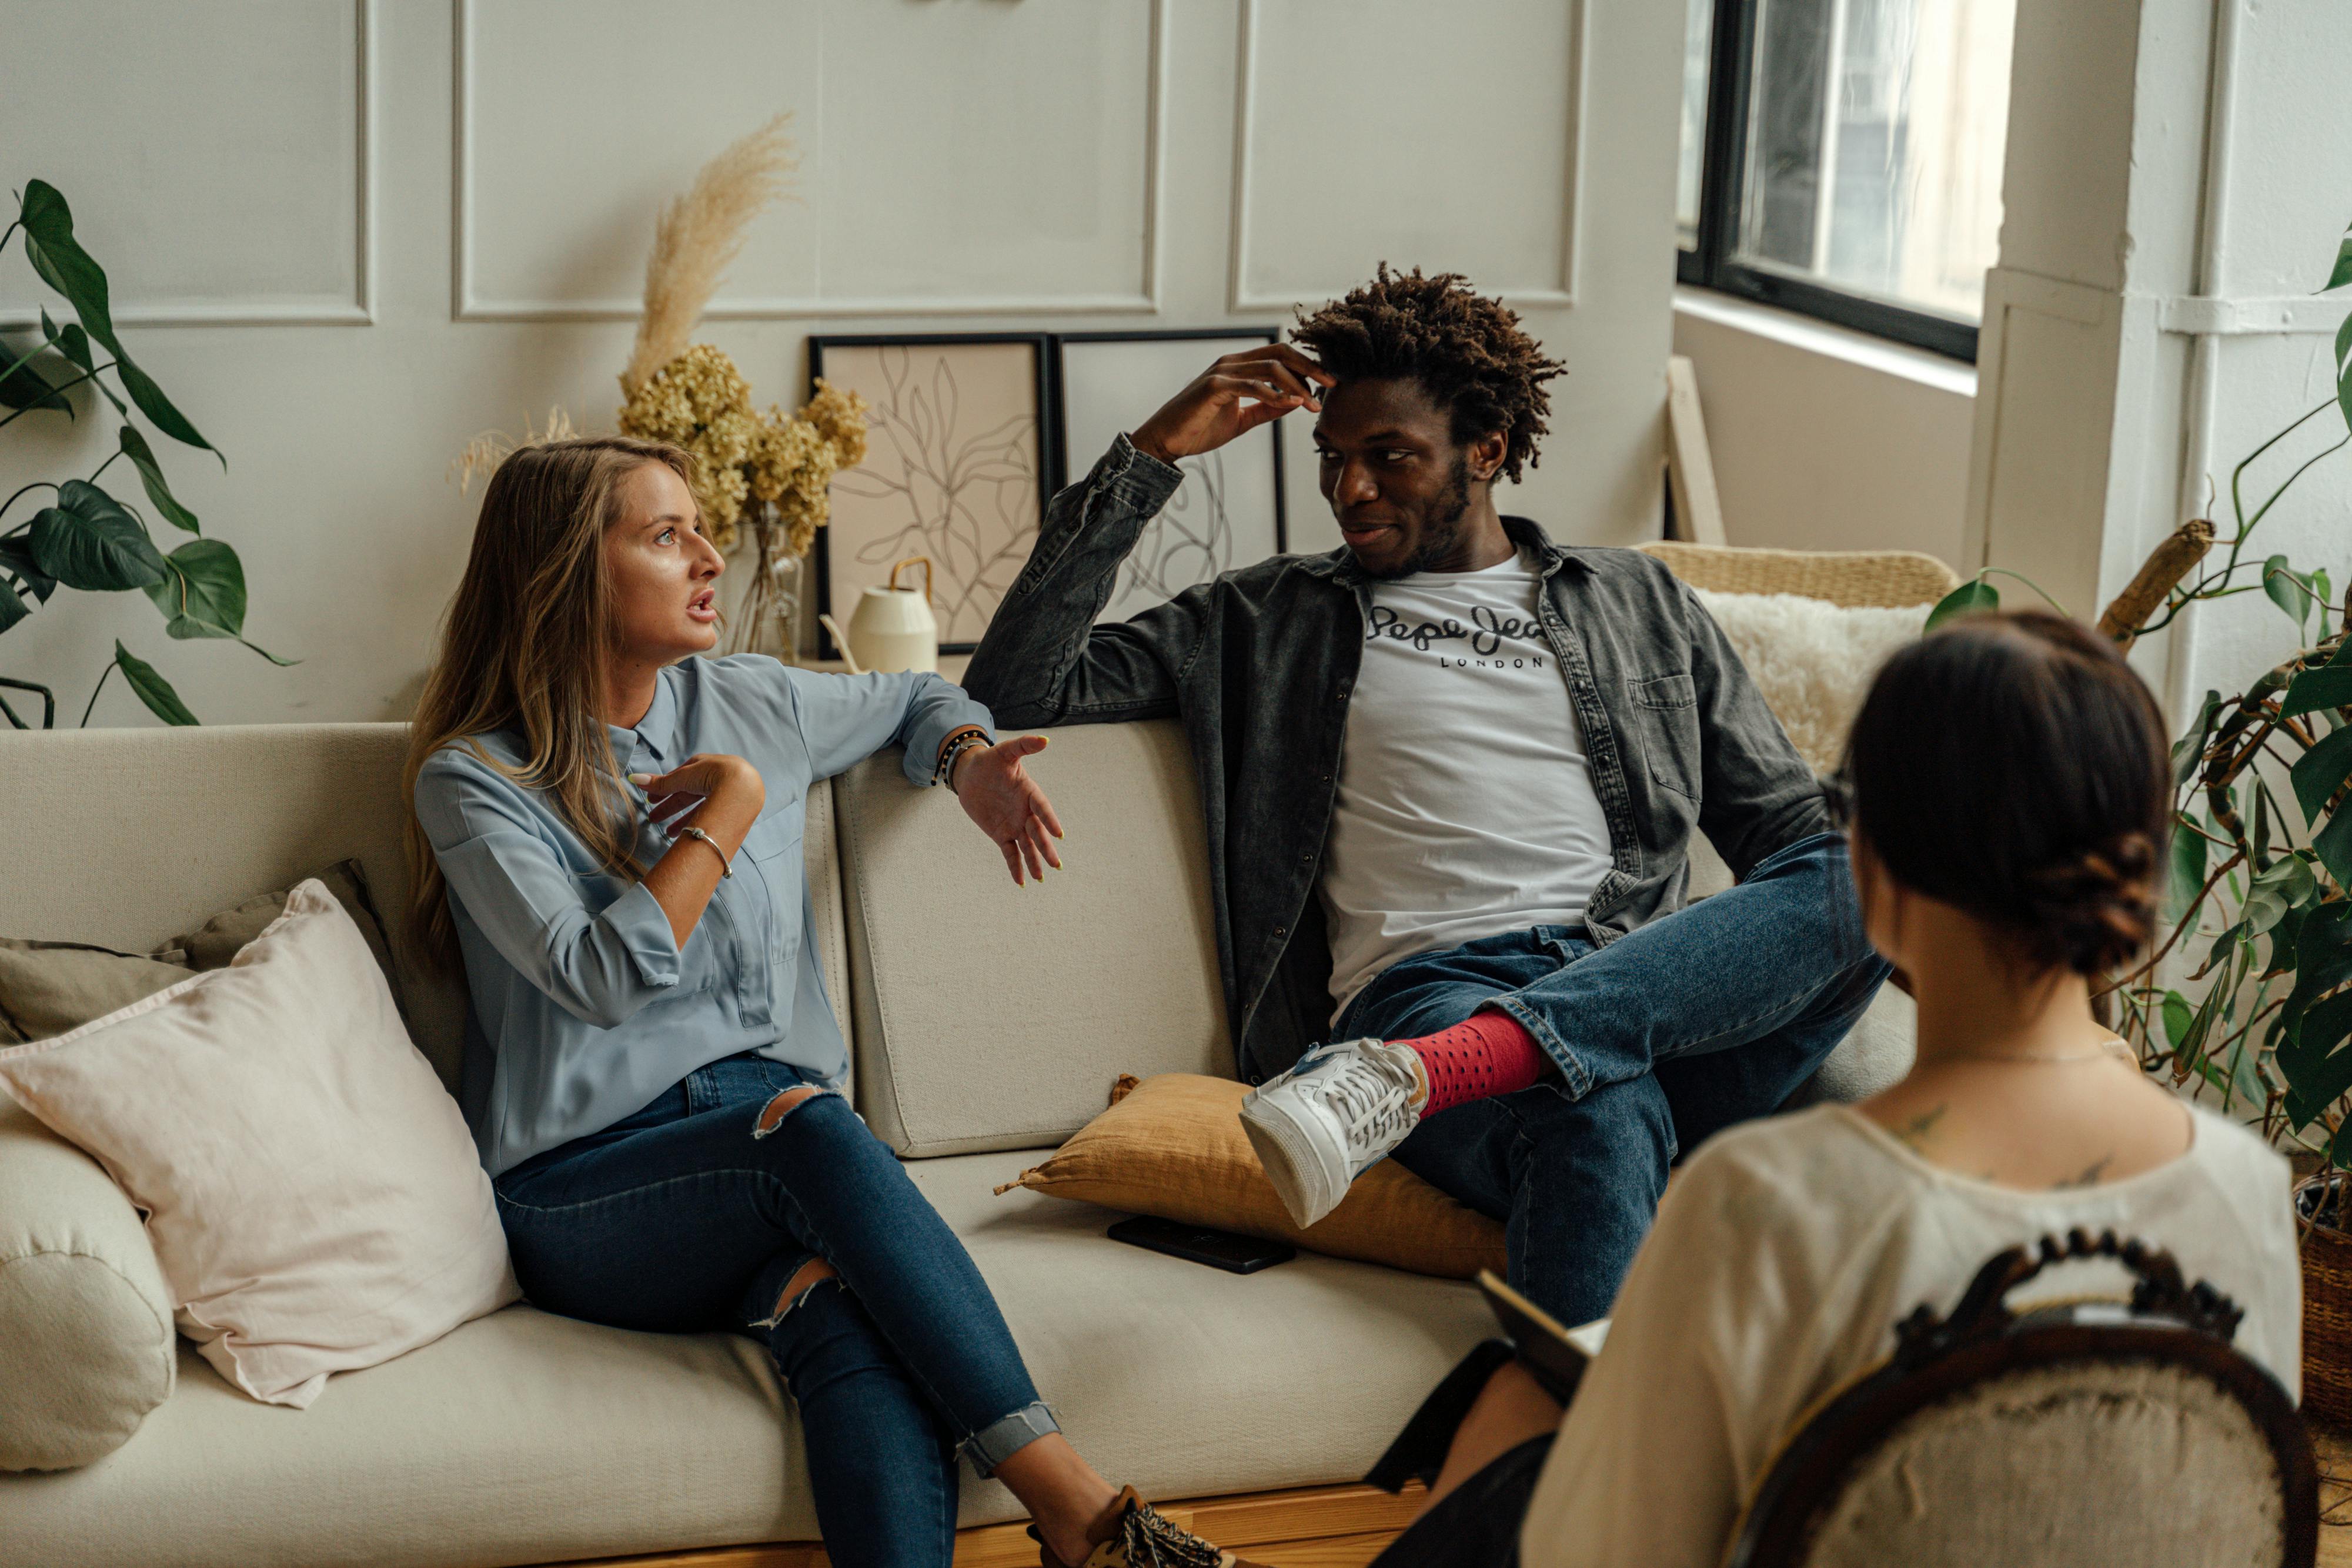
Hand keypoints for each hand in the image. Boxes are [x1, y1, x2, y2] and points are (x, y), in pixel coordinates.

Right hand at [630, 753, 764, 833]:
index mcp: (706, 764)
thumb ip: (661, 783)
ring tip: (667, 833)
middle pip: (688, 793)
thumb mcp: (684, 778)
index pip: (681, 776)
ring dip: (681, 819)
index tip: (651, 799)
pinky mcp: (734, 808)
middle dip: (670, 806)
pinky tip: (686, 834)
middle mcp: (718, 777)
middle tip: (652, 818)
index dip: (665, 788)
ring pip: (699, 806)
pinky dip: (696, 823)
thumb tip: (634, 778)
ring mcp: (727, 793)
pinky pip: (711, 815)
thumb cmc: (713, 776)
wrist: (743, 789)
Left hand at [951, 735, 1064, 884]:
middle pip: (1037, 832)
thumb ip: (1024, 746)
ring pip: (1027, 846)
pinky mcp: (1001, 834)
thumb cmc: (991, 761)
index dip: (1049, 820)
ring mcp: (1014, 825)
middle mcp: (1025, 812)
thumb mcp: (1005, 752)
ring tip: (1041, 877)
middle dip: (1046, 848)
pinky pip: (1010, 853)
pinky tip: (1022, 881)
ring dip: (1034, 862)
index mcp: (1030, 793)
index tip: (1058, 833)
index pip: (1041, 808)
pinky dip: (1015, 867)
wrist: (971, 774)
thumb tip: (1045, 740)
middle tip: (1057, 864)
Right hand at [1130, 344, 1334, 464]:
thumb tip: (1296, 403)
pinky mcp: (1214, 387)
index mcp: (1239, 366)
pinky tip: (1291, 405)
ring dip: (1296, 385)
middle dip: (1310, 367)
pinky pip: (1252, 386)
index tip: (1327, 384)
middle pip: (1280, 353)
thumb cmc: (1200, 428)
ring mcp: (1222, 371)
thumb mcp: (1242, 420)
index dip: (1307, 366)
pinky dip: (1274, 394)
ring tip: (1312, 403)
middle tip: (1331, 384)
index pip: (1281, 355)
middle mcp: (1231, 361)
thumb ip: (1267, 409)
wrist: (1166, 440)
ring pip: (1270, 367)